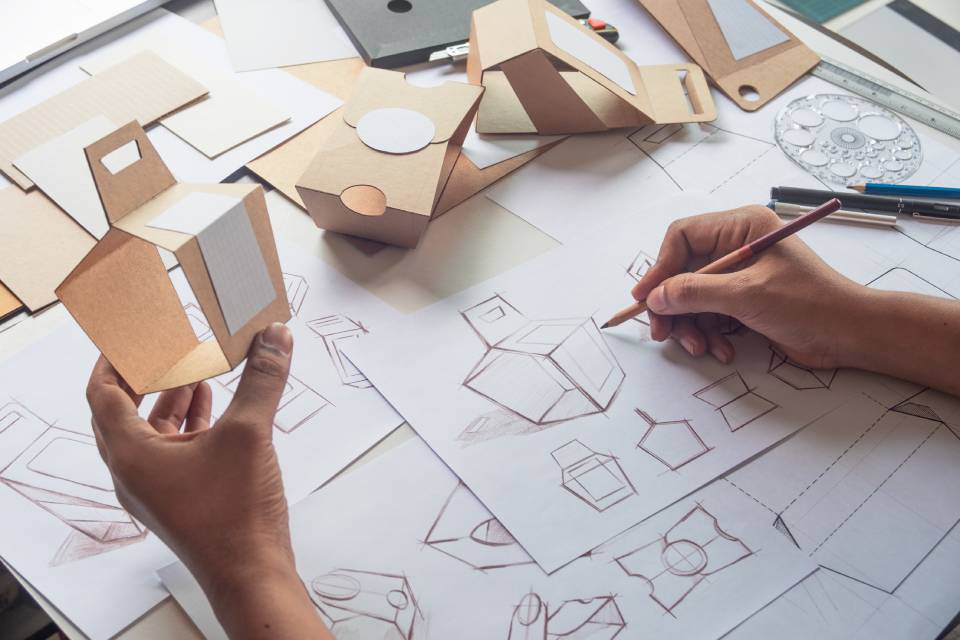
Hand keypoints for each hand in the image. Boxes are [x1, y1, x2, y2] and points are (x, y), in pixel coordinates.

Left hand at [87, 323, 331, 638]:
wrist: (251, 573)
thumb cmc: (236, 511)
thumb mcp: (249, 433)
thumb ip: (262, 379)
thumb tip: (275, 335)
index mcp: (131, 454)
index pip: (103, 394)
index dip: (115, 360)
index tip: (131, 335)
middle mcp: (132, 472)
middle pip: (121, 412)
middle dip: (143, 377)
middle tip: (162, 347)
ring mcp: (153, 489)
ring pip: (149, 433)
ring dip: (169, 400)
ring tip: (195, 370)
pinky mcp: (176, 499)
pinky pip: (169, 452)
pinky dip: (185, 425)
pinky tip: (212, 407)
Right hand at [631, 205, 866, 368]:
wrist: (851, 336)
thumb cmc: (810, 304)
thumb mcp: (746, 295)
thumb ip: (694, 293)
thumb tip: (655, 297)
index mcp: (741, 227)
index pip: (682, 237)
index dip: (659, 267)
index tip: (646, 298)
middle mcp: (737, 246)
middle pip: (681, 271)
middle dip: (673, 305)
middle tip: (663, 333)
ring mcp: (739, 274)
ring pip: (691, 296)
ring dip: (691, 325)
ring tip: (701, 347)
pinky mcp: (743, 300)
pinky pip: (708, 313)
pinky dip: (708, 333)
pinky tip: (721, 349)